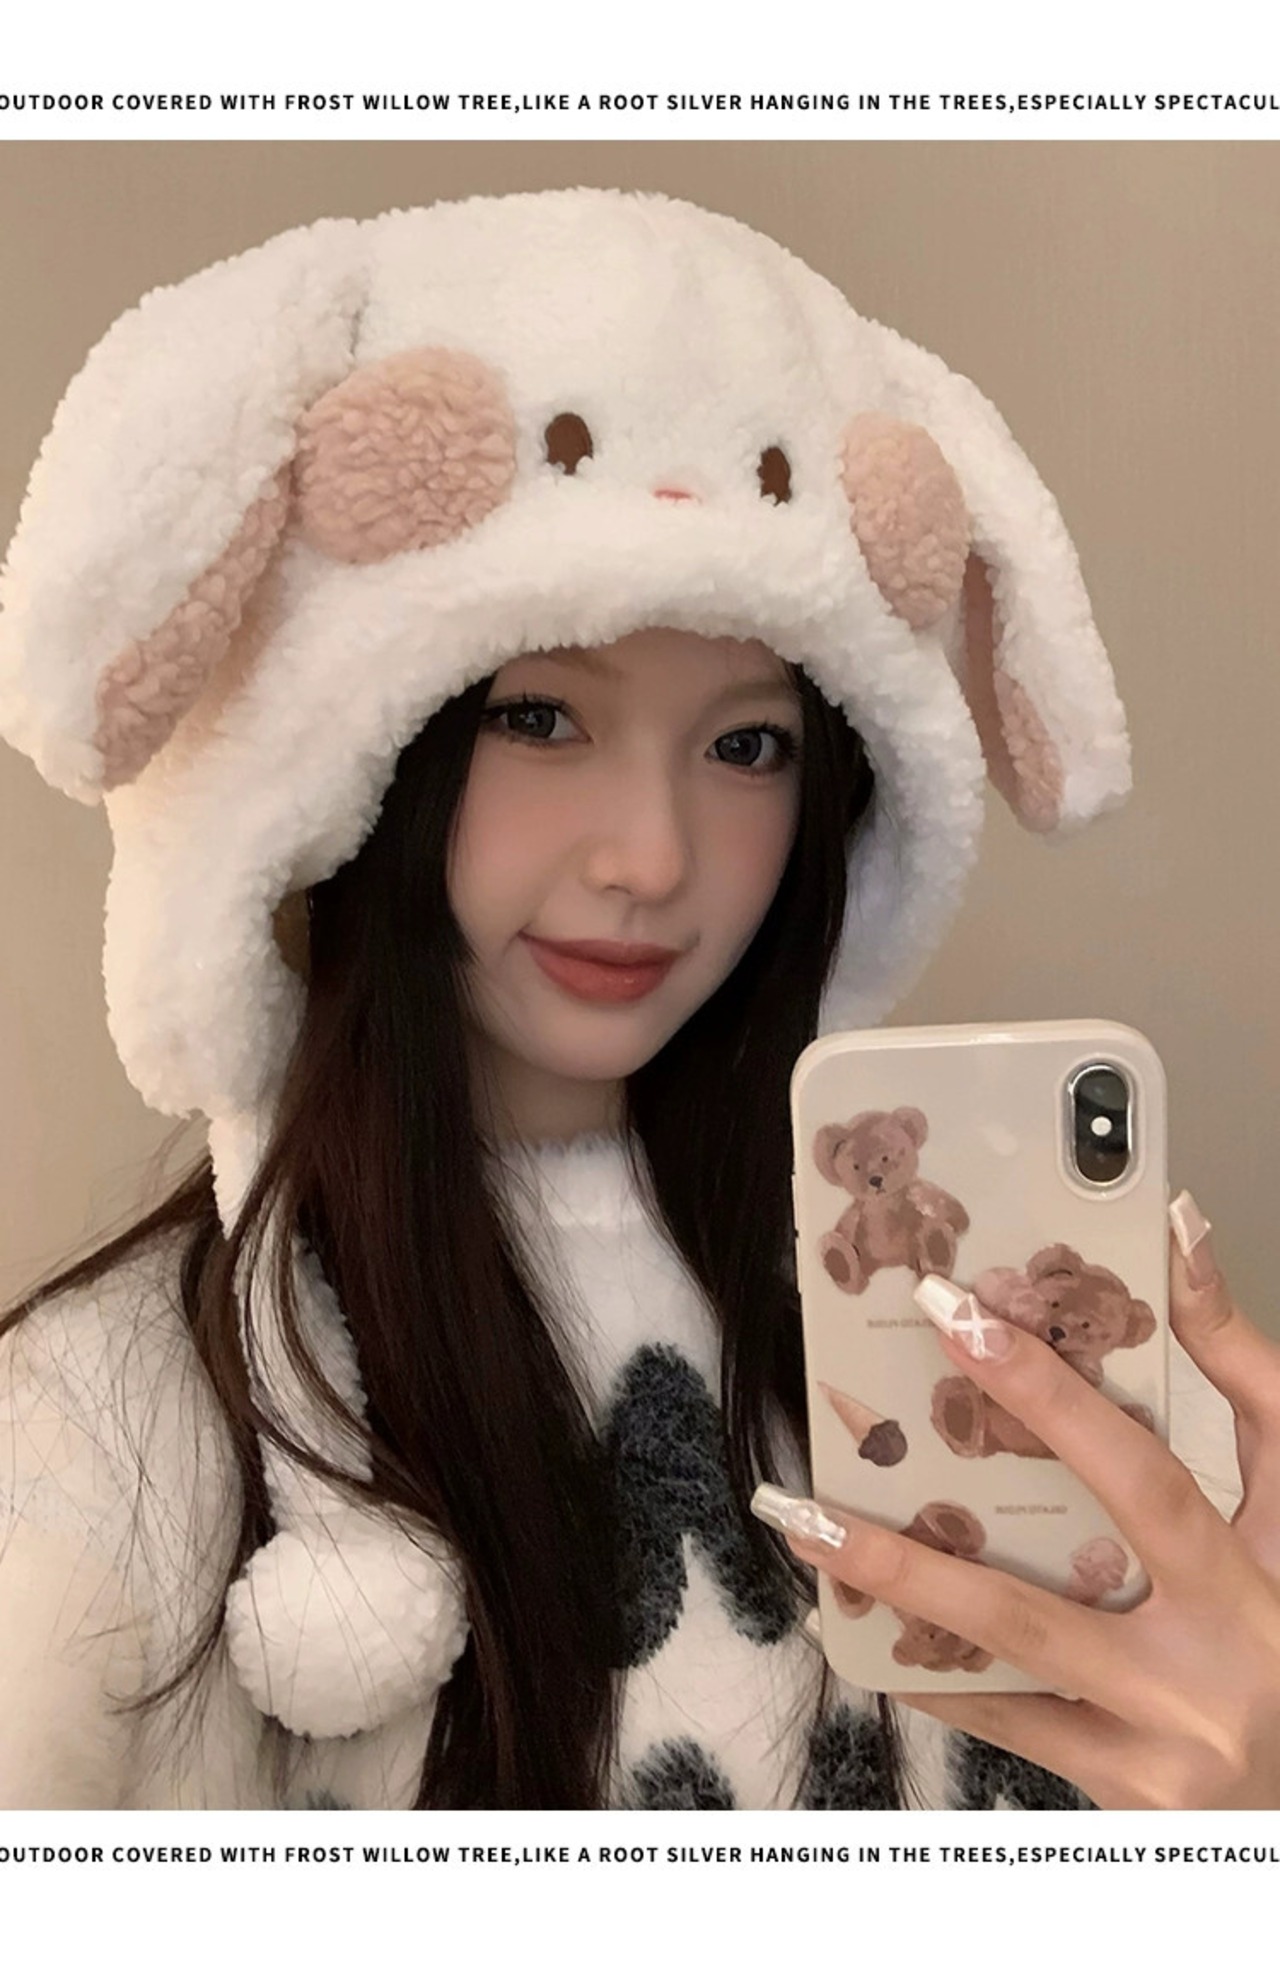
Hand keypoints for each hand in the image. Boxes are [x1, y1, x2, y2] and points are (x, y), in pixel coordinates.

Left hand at [752, 1192, 1279, 1808]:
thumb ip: (1243, 1370)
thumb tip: (1181, 1228)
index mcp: (1251, 1592)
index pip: (1142, 1483)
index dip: (1050, 1398)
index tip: (958, 1318)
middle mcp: (1200, 1682)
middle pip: (1030, 1611)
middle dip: (910, 1556)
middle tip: (809, 1501)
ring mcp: (1155, 1753)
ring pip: (998, 1675)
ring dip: (896, 1609)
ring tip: (810, 1542)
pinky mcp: (1123, 1796)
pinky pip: (1009, 1726)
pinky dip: (938, 1673)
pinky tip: (868, 1627)